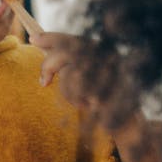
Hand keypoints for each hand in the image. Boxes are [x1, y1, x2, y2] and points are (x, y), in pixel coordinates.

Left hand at [32, 31, 161, 161]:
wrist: (128, 123)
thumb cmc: (104, 100)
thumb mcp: (85, 77)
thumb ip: (69, 62)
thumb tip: (36, 41)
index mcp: (103, 51)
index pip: (74, 39)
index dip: (53, 38)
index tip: (33, 38)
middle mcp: (108, 56)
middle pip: (67, 51)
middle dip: (49, 65)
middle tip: (43, 82)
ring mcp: (109, 71)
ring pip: (69, 72)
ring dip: (67, 91)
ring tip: (79, 100)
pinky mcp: (106, 87)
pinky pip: (76, 89)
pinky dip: (74, 99)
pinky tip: (86, 105)